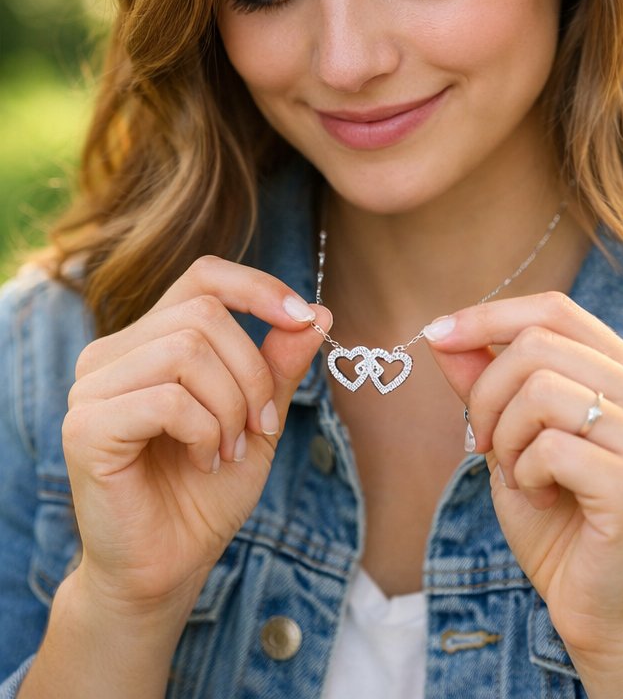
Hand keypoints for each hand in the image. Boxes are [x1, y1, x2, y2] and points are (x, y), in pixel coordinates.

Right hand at [61, 256, 327, 617]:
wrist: (169, 563)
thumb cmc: (207, 492)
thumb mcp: (260, 418)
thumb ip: (280, 365)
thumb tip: (318, 314)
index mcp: (151, 342)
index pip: (203, 276)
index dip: (259, 288)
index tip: (303, 320)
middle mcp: (112, 354)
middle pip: (205, 314)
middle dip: (253, 374)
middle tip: (257, 430)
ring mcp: (92, 389)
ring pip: (187, 352)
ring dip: (230, 407)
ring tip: (228, 450)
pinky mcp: (86, 427)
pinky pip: (168, 400)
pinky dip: (205, 432)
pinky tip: (203, 462)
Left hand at [426, 293, 622, 665]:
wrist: (608, 611)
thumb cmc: (564, 527)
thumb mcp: (514, 445)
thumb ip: (488, 387)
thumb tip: (446, 334)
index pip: (556, 311)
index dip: (489, 316)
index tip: (437, 335)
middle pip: (538, 344)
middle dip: (486, 393)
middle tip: (483, 444)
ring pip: (539, 389)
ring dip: (505, 437)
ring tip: (519, 475)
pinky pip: (549, 446)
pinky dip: (524, 475)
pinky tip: (541, 499)